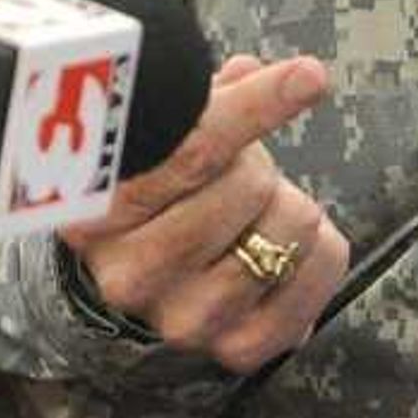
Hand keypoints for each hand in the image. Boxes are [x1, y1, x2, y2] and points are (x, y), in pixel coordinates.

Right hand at [59, 53, 347, 370]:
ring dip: (289, 208)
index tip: (308, 77)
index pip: (191, 150)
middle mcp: (128, 274)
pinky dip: (320, 256)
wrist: (157, 268)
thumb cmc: (161, 182)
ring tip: (255, 213)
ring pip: (287, 231)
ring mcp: (180, 319)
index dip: (256, 105)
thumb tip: (250, 70)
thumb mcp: (165, 130)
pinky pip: (314, 285)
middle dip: (259, 164)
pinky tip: (294, 247)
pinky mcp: (232, 348)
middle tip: (238, 174)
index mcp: (97, 210)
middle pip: (247, 185)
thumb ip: (204, 98)